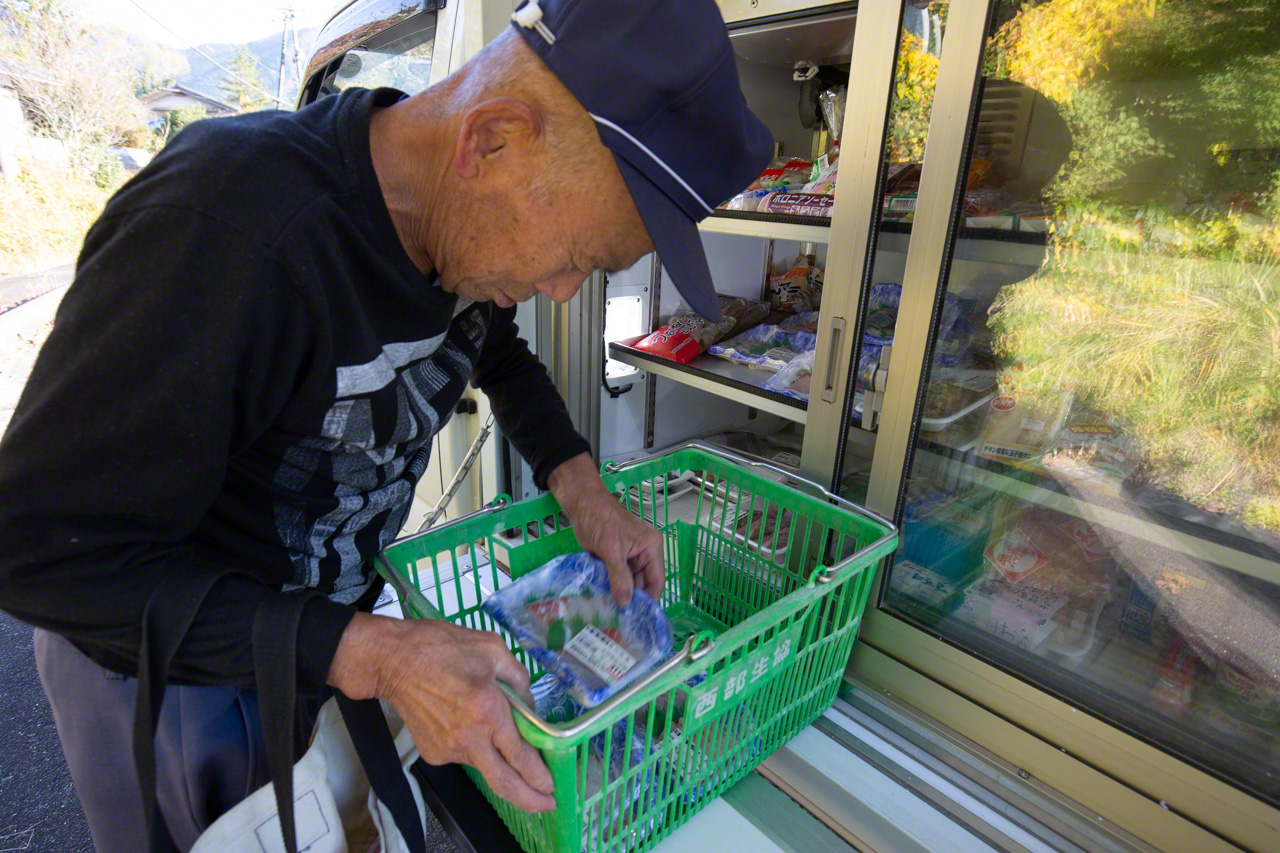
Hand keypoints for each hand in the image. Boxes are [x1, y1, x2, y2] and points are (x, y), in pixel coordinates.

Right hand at [329, 613, 555, 811]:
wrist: (393, 660)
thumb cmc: (442, 647)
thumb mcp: (492, 648)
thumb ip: (519, 680)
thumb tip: (529, 708)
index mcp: (488, 710)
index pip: (520, 756)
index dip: (539, 776)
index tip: (552, 786)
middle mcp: (469, 738)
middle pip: (504, 783)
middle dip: (530, 799)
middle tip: (548, 804)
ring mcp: (448, 749)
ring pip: (484, 765)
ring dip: (497, 757)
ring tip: (491, 725)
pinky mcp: (433, 754)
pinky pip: (464, 755)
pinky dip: (475, 745)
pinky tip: (466, 721)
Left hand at [547, 452, 664, 605]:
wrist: (581, 504)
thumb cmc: (600, 520)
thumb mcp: (611, 549)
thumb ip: (620, 576)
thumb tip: (625, 603)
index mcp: (651, 548)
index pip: (657, 580)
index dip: (649, 600)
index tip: (639, 620)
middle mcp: (644, 554)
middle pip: (643, 584)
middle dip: (632, 600)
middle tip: (621, 621)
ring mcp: (629, 557)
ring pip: (629, 583)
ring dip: (620, 595)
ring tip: (611, 614)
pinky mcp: (615, 558)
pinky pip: (617, 578)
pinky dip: (611, 587)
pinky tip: (603, 601)